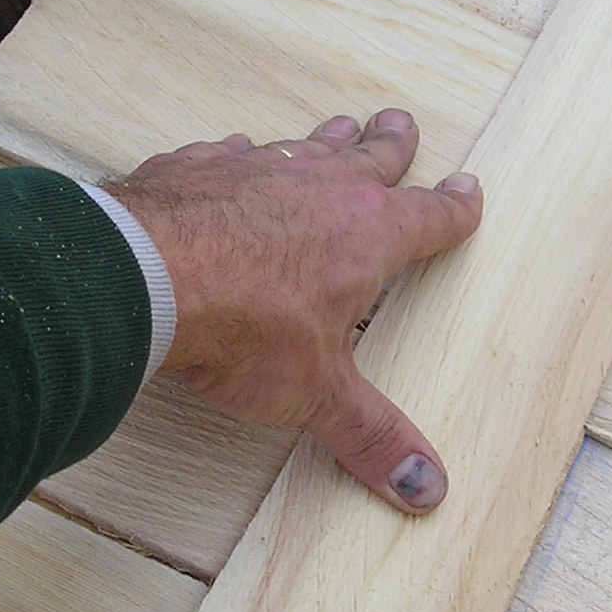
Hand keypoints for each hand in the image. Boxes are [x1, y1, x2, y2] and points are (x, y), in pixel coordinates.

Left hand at [106, 110, 481, 513]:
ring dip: (326, 139)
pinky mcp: (199, 165)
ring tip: (340, 126)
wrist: (142, 275)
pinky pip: (232, 152)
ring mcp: (258, 168)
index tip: (469, 192)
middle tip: (403, 123)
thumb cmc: (243, 329)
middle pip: (371, 156)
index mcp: (369, 235)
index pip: (429, 217)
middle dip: (393, 144)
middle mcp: (321, 187)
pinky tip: (234, 155)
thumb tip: (428, 488)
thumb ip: (371, 436)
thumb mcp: (317, 395)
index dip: (455, 207)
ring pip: (306, 145)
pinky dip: (241, 156)